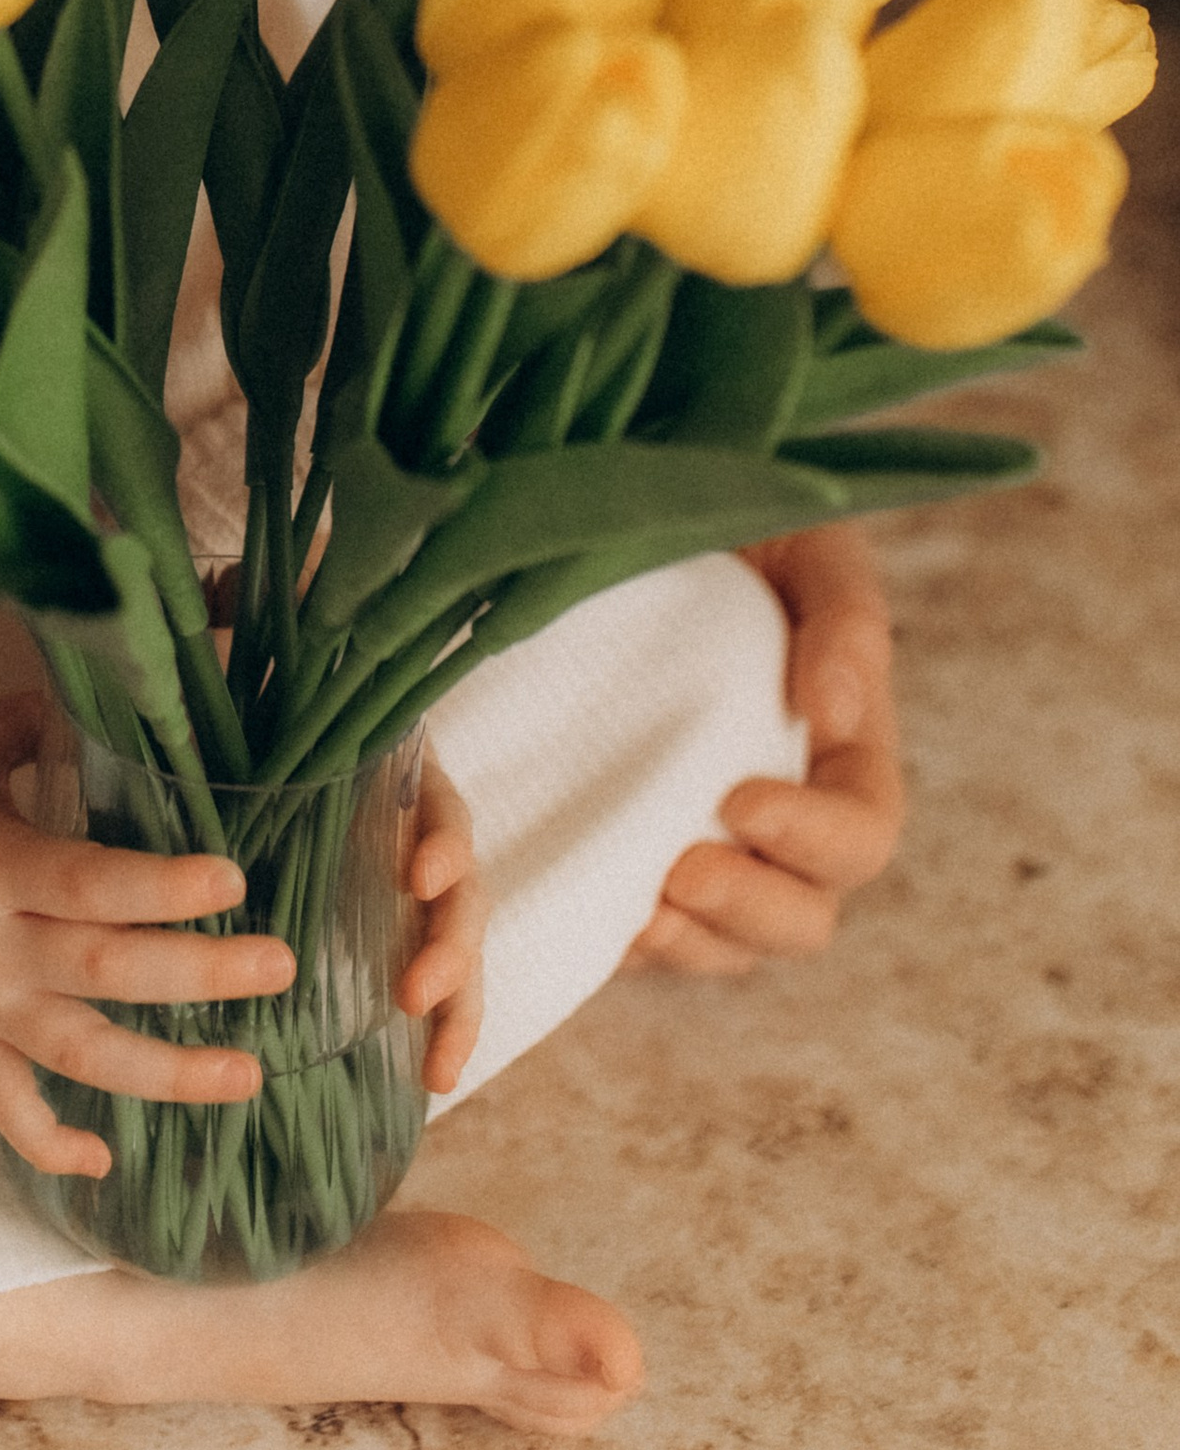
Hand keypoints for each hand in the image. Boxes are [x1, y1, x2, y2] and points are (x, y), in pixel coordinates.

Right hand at [0, 697, 489, 1172]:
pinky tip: (106, 1163)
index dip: (162, 887)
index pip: (87, 884)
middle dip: (197, 975)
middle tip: (279, 965)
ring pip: (75, 1054)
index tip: (232, 877)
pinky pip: (2, 1102)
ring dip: (164, 1075)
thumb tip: (131, 703)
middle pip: (102, 974)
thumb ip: (46, 726)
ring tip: (247, 1076)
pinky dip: (50, 1140)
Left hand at [623, 523, 904, 977]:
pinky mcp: (631, 848)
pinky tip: (586, 906)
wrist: (621, 505)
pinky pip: (643, 932)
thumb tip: (835, 713)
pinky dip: (624, 938)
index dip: (815, 839)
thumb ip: (842, 616)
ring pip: (728, 944)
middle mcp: (782, 811)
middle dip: (751, 908)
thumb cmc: (735, 521)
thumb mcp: (804, 542)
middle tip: (681, 869)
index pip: (862, 832)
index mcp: (839, 749)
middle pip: (804, 916)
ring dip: (690, 941)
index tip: (739, 798)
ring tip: (638, 906)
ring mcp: (709, 838)